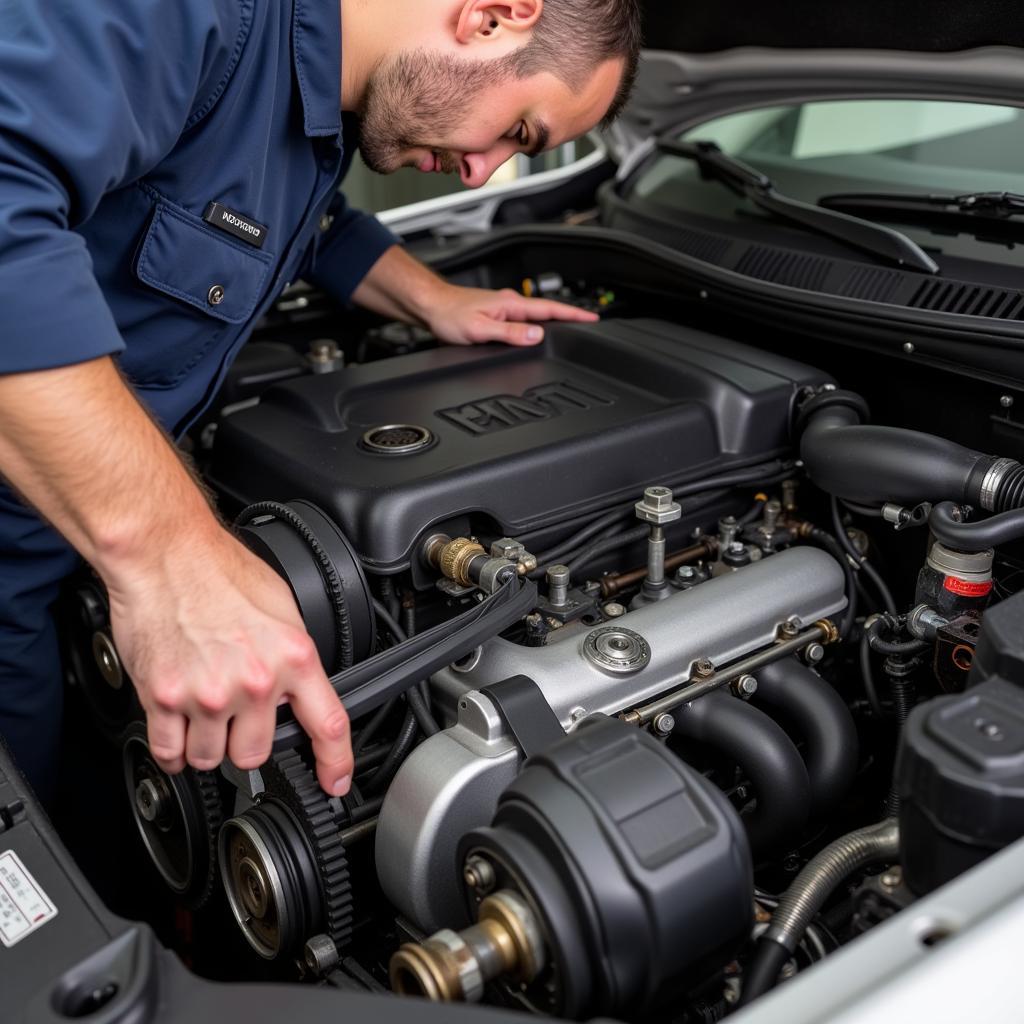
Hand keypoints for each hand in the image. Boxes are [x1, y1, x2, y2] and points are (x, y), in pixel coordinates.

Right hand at [105, 525, 352, 795]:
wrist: (166, 556)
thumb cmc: (220, 572)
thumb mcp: (282, 608)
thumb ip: (294, 655)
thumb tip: (299, 686)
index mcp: (293, 657)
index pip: (327, 724)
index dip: (335, 762)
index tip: (334, 782)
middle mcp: (255, 682)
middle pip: (256, 753)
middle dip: (247, 740)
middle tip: (237, 712)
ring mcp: (209, 694)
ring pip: (211, 758)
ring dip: (207, 743)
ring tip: (204, 708)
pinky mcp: (165, 698)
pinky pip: (170, 752)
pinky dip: (173, 748)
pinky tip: (178, 728)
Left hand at [426, 283, 598, 346]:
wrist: (429, 307)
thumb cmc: (449, 315)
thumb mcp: (480, 329)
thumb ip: (510, 333)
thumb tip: (536, 336)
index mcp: (510, 304)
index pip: (549, 310)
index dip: (573, 315)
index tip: (592, 319)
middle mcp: (509, 303)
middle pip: (547, 312)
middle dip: (569, 318)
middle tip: (589, 325)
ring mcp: (503, 308)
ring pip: (535, 316)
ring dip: (553, 322)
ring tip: (570, 329)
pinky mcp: (495, 314)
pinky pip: (522, 320)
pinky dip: (535, 325)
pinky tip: (536, 332)